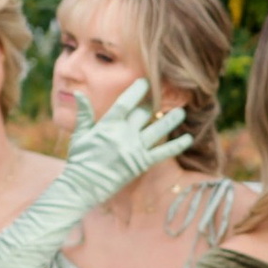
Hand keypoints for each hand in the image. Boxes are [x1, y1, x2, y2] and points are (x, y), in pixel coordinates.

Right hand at [61, 79, 187, 207]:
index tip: (145, 82)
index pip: (125, 103)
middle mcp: (124, 134)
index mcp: (107, 125)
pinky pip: (163, 152)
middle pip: (143, 114)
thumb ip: (84, 114)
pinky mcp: (142, 163)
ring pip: (157, 130)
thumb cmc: (79, 160)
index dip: (136, 91)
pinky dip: (176, 145)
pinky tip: (188, 139)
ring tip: (181, 112)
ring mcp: (134, 148)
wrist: (84, 186)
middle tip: (162, 96)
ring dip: (171, 120)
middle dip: (153, 104)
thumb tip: (79, 94)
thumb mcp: (79, 134)